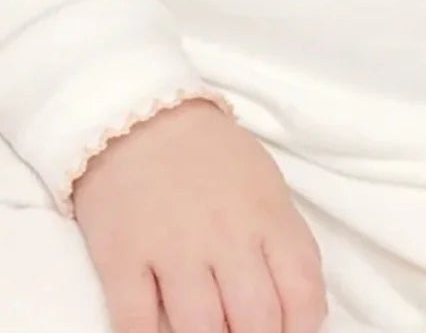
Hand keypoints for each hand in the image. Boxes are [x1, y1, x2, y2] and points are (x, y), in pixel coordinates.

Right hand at [72, 98, 327, 332]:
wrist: (140, 115)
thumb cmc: (210, 158)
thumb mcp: (265, 187)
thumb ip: (284, 245)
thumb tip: (302, 313)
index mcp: (267, 215)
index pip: (303, 294)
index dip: (301, 330)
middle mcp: (225, 234)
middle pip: (255, 322)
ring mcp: (172, 247)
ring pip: (201, 331)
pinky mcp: (122, 257)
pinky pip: (137, 325)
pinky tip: (159, 332)